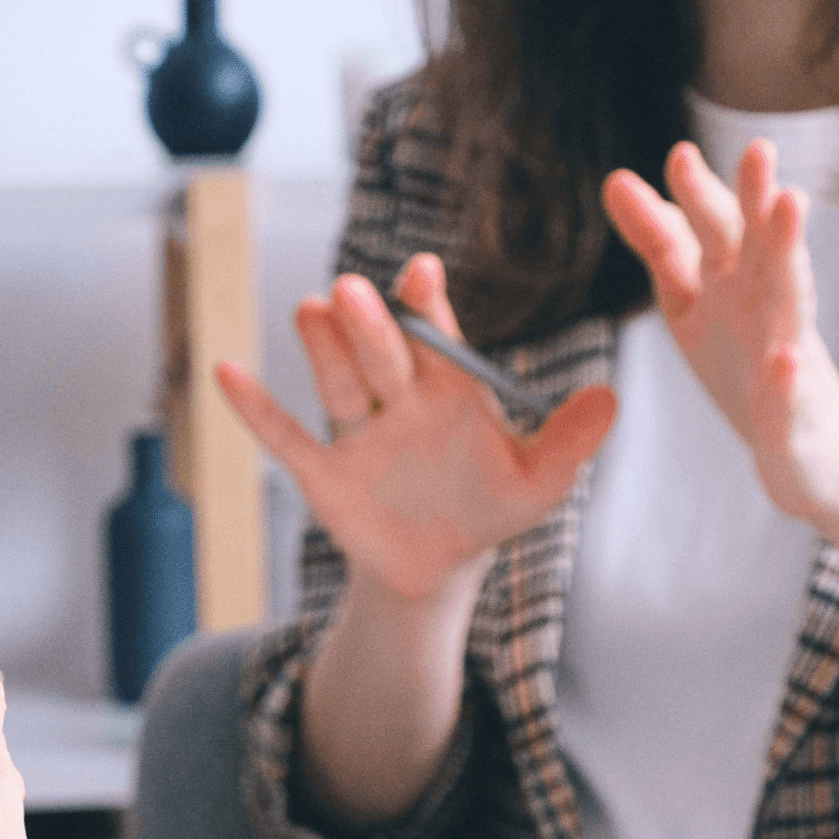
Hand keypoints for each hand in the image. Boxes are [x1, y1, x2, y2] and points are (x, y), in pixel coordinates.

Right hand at [216, 254, 616, 603]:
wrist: (440, 566)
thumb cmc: (488, 509)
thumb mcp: (538, 481)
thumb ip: (569, 440)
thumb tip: (612, 399)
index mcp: (448, 387)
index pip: (436, 336)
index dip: (427, 306)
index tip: (422, 272)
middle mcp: (398, 397)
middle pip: (381, 354)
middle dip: (370, 325)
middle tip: (355, 291)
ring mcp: (357, 432)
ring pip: (338, 384)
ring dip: (322, 350)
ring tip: (311, 310)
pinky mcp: (323, 472)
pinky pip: (285, 438)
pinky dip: (256, 410)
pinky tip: (226, 373)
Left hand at [603, 142, 838, 525]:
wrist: (813, 454)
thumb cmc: (749, 366)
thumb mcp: (694, 300)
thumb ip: (661, 244)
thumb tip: (616, 180)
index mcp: (736, 282)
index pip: (714, 232)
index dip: (697, 198)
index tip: (680, 155)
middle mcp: (767, 307)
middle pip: (760, 249)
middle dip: (757, 201)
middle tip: (758, 150)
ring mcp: (787, 359)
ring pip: (792, 302)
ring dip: (791, 256)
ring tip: (792, 206)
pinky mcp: (794, 418)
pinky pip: (789, 399)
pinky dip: (787, 381)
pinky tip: (783, 363)